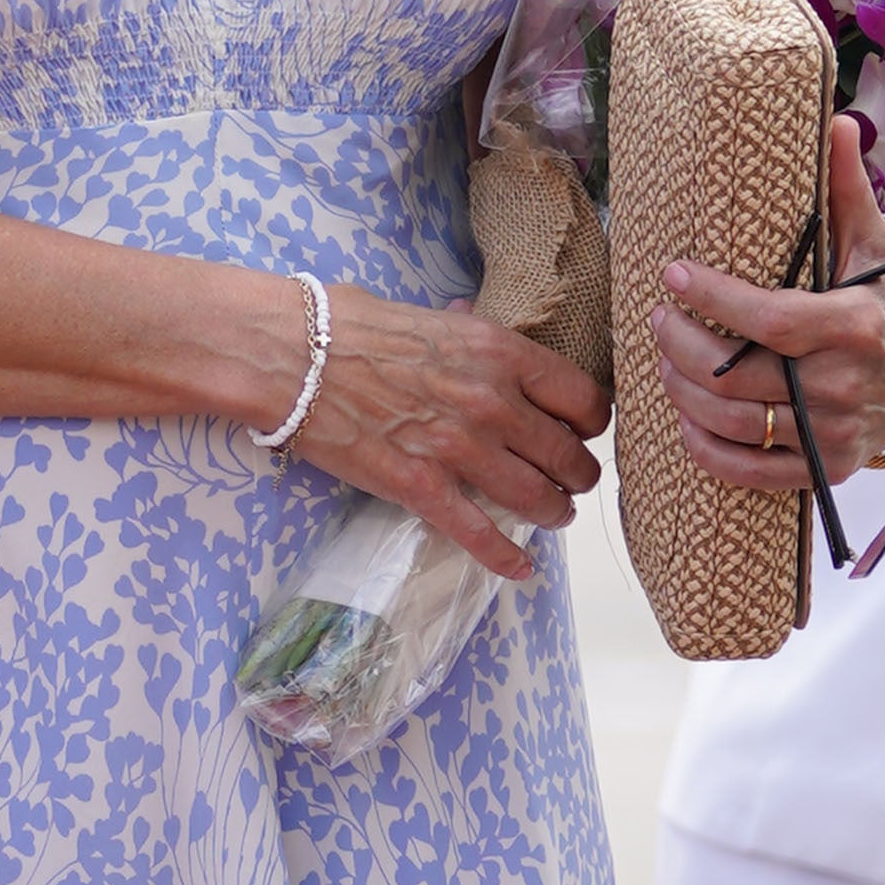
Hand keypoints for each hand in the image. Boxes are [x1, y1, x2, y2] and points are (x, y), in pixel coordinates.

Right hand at [291, 292, 605, 581]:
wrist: (292, 356)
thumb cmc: (350, 326)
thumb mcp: (430, 316)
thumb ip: (467, 332)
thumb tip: (472, 322)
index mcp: (500, 353)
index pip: (582, 399)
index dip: (592, 424)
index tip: (584, 433)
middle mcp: (492, 403)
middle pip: (567, 455)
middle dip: (578, 476)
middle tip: (573, 483)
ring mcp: (458, 449)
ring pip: (537, 498)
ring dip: (554, 513)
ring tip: (553, 516)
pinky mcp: (420, 487)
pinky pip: (478, 533)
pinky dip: (505, 556)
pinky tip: (520, 568)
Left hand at [645, 119, 884, 495]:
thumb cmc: (884, 304)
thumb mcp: (872, 246)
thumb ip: (847, 190)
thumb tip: (836, 122)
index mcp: (854, 325)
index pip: (768, 319)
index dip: (713, 299)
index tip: (674, 275)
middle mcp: (842, 385)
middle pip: (735, 375)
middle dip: (681, 347)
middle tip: (659, 321)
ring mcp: (830, 433)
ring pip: (731, 421)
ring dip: (682, 391)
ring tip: (663, 360)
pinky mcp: (820, 469)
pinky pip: (746, 469)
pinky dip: (704, 447)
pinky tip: (684, 419)